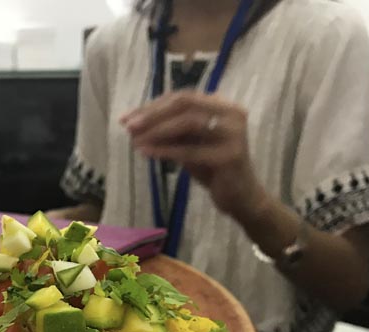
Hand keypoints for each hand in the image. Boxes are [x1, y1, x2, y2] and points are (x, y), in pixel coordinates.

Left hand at [122, 91, 270, 225]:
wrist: (241, 198)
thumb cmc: (213, 170)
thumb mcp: (190, 145)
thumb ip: (170, 132)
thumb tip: (135, 125)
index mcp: (222, 106)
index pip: (182, 97)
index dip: (153, 105)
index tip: (127, 117)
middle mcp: (231, 113)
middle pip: (185, 104)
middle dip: (153, 114)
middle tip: (128, 125)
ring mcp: (233, 133)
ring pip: (188, 123)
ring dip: (157, 130)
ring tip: (134, 140)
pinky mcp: (230, 156)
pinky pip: (191, 150)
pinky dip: (165, 150)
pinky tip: (146, 153)